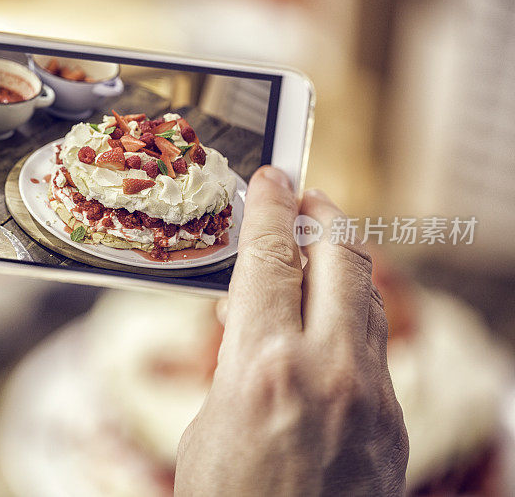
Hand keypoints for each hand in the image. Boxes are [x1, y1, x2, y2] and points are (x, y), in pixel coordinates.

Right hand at [175, 167, 407, 494]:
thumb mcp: (207, 422)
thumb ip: (238, 360)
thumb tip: (252, 318)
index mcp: (263, 367)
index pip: (272, 257)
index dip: (270, 207)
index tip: (270, 178)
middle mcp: (327, 371)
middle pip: (342, 258)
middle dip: (324, 215)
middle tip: (305, 200)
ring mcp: (371, 397)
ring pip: (368, 298)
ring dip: (342, 265)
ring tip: (314, 256)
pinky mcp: (393, 423)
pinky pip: (374, 347)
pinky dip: (349, 320)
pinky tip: (324, 329)